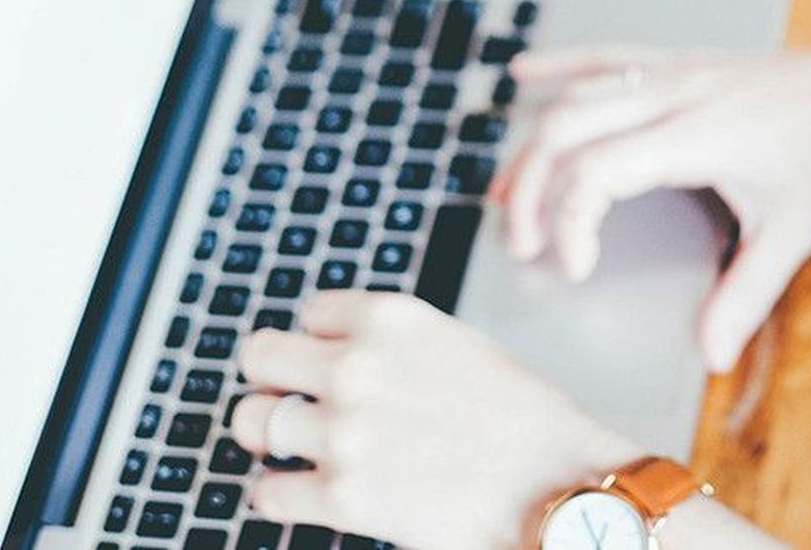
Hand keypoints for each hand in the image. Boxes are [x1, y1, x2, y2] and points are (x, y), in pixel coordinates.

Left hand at [231, 291, 641, 548]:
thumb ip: (396, 346)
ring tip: (300, 449)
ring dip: (272, 437)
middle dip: (273, 380)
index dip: (320, 342)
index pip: (309, 313)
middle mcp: (357, 367)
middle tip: (291, 401)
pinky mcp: (342, 498)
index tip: (329, 363)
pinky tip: (309, 493)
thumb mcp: (458, 346)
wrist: (558, 485)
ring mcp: (343, 433)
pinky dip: (281, 495)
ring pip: (252, 422)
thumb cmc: (525, 421)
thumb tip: (347, 357)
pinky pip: (267, 492)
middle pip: (258, 357)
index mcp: (390, 320)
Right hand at [491, 25, 810, 371]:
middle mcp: (676, 94)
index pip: (596, 172)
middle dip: (529, 189)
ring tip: (504, 194)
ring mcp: (678, 71)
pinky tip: (524, 75)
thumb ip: (747, 294)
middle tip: (523, 246)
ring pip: (579, 95)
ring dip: (534, 143)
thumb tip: (710, 355)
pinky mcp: (686, 62)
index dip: (570, 224)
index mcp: (696, 135)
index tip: (576, 271)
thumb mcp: (797, 230)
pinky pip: (610, 56)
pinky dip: (563, 66)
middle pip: (567, 130)